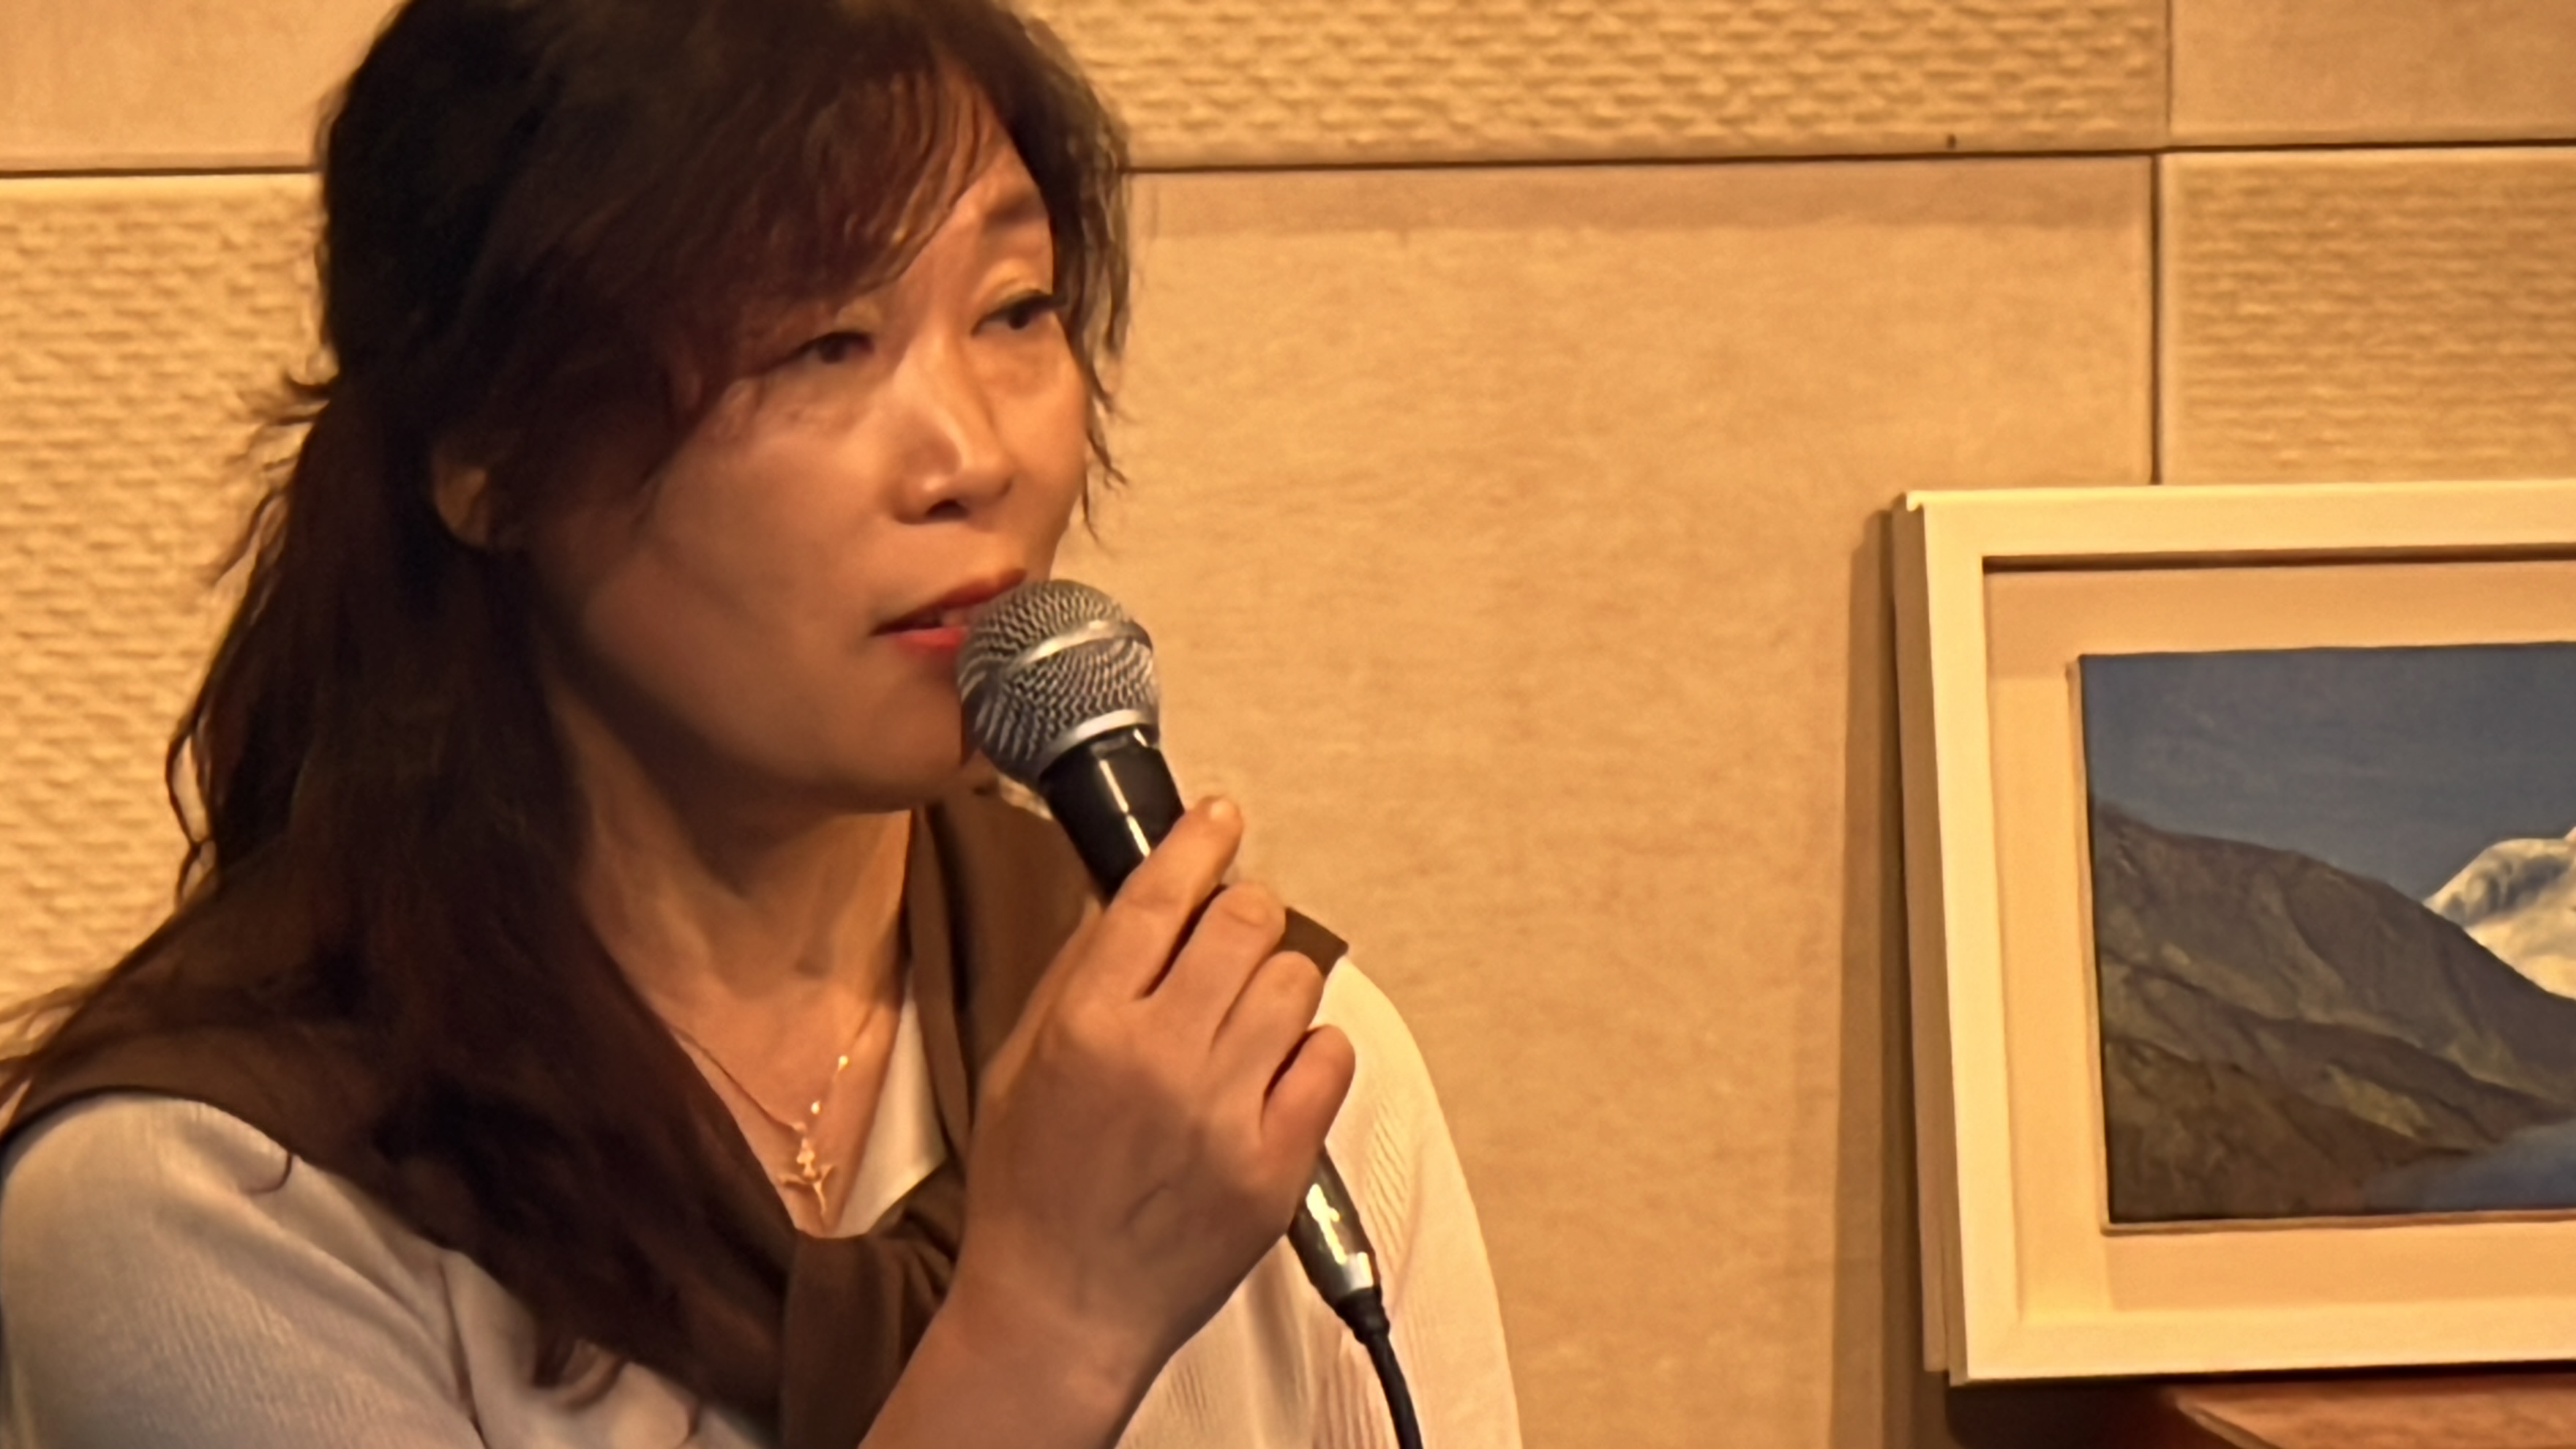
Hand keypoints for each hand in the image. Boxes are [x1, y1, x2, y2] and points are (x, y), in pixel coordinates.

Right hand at [944, 798, 1356, 1409]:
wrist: (1061, 1310)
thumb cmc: (1030, 1192)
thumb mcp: (1018, 1063)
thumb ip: (1076, 971)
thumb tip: (1130, 890)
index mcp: (1087, 1026)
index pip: (1160, 894)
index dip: (1199, 840)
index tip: (1219, 818)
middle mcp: (1161, 1058)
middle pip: (1245, 921)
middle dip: (1244, 909)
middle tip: (1232, 928)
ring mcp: (1226, 1113)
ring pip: (1296, 980)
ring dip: (1275, 979)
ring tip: (1243, 1012)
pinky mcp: (1277, 1164)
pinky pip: (1330, 1058)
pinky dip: (1309, 1050)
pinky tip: (1272, 1069)